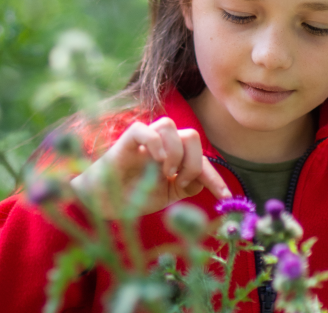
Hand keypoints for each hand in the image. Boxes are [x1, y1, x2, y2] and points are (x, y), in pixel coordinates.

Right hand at [70, 117, 230, 219]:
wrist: (102, 203)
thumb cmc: (133, 195)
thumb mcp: (167, 196)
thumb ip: (186, 187)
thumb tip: (201, 181)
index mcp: (174, 156)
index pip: (201, 158)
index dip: (214, 177)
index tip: (225, 198)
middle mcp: (162, 144)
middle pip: (191, 134)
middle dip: (192, 162)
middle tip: (180, 182)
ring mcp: (144, 140)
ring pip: (170, 125)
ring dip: (175, 153)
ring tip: (166, 174)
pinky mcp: (126, 141)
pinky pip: (143, 128)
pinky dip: (155, 144)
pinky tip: (156, 163)